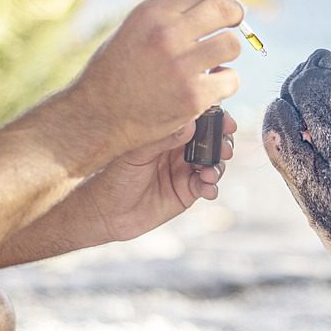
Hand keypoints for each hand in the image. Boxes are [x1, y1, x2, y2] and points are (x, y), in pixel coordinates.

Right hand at [71, 0, 242, 158]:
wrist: (98, 116)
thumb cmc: (115, 72)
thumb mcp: (134, 29)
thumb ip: (168, 16)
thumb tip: (211, 2)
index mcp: (152, 13)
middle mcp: (167, 35)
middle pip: (226, 10)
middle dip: (236, 14)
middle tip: (234, 23)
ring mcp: (181, 66)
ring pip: (232, 45)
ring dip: (228, 52)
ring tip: (216, 60)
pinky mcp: (193, 97)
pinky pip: (230, 80)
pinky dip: (224, 84)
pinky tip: (210, 86)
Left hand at [83, 111, 237, 242]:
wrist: (106, 212)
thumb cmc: (115, 177)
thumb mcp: (137, 155)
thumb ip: (163, 139)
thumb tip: (190, 123)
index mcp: (167, 134)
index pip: (196, 120)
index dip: (214, 118)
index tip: (225, 120)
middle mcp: (179, 150)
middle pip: (211, 140)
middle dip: (223, 141)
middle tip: (225, 147)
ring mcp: (184, 171)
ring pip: (213, 162)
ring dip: (218, 166)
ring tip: (210, 172)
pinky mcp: (187, 193)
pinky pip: (207, 186)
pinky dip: (212, 186)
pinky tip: (208, 188)